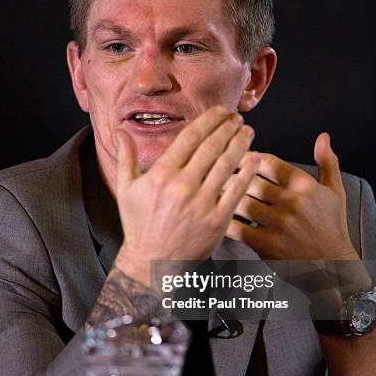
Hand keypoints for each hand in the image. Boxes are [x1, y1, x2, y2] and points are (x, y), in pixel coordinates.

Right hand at [114, 106, 259, 283]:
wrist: (152, 264)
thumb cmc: (139, 225)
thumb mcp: (126, 189)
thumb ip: (126, 156)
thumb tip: (120, 130)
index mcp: (160, 175)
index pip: (190, 138)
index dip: (208, 120)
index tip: (220, 112)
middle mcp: (182, 186)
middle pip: (211, 147)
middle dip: (227, 128)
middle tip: (237, 118)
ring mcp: (201, 204)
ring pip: (226, 164)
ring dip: (240, 143)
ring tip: (247, 131)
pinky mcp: (217, 221)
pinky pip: (237, 190)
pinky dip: (247, 171)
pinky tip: (255, 158)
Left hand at [226, 133, 358, 260]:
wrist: (333, 267)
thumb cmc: (331, 228)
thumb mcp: (335, 192)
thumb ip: (327, 162)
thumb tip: (323, 137)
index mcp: (304, 185)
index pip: (267, 161)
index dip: (248, 157)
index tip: (238, 157)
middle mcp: (291, 202)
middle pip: (249, 179)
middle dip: (231, 174)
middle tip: (215, 171)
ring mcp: (278, 224)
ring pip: (240, 201)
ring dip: (224, 195)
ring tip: (212, 191)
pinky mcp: (266, 244)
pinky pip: (236, 227)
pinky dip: (224, 220)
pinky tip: (216, 215)